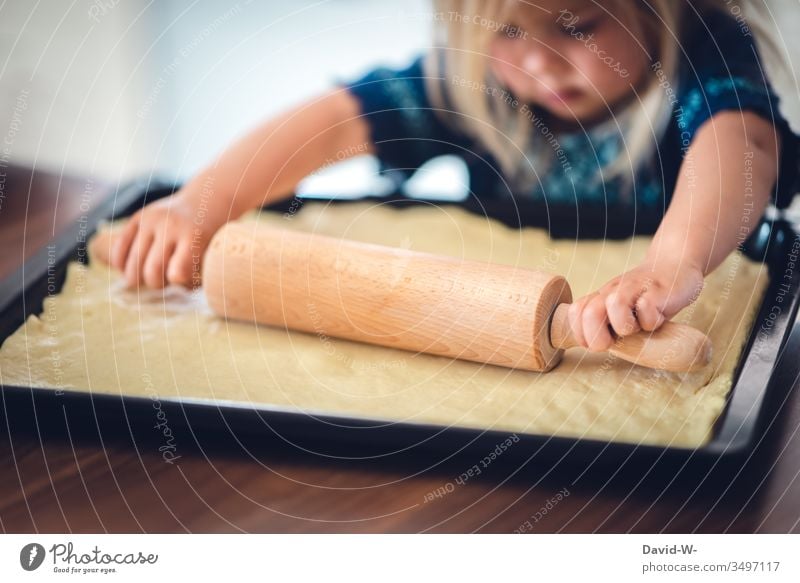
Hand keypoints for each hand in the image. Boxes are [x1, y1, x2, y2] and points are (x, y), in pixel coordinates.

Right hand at [110, 193, 224, 288]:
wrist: (206, 200)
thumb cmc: (211, 236)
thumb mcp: (213, 252)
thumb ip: (197, 273)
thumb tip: (176, 289)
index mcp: (193, 236)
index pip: (177, 271)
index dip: (176, 283)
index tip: (179, 282)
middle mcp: (170, 226)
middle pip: (152, 270)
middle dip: (155, 284)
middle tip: (161, 284)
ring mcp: (151, 219)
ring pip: (134, 261)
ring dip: (137, 278)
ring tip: (145, 279)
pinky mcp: (138, 216)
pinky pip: (121, 246)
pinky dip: (120, 263)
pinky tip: (126, 270)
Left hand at [567, 258, 704, 351]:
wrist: (676, 266)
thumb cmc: (646, 297)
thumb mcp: (621, 308)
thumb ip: (605, 323)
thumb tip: (592, 345)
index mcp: (601, 297)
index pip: (576, 313)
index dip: (581, 334)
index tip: (595, 345)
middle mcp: (613, 291)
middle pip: (589, 312)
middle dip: (597, 337)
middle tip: (613, 342)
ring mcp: (634, 288)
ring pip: (615, 306)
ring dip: (626, 326)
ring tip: (638, 326)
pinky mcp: (657, 291)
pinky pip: (647, 309)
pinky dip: (652, 321)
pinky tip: (659, 316)